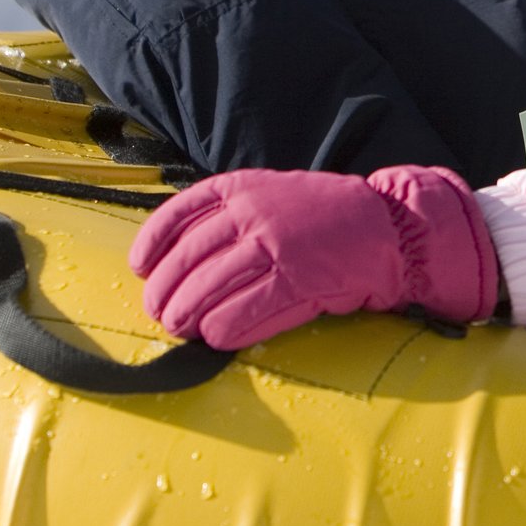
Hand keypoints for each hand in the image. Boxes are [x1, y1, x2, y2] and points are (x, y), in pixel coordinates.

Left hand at [129, 165, 498, 349]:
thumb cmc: (325, 215)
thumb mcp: (273, 194)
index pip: (176, 216)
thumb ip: (230, 215)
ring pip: (206, 292)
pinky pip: (242, 314)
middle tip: (162, 313)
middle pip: (185, 263)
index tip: (141, 268)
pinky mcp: (296, 282)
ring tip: (185, 329)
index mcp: (241, 188)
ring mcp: (275, 247)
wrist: (385, 227)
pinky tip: (218, 337)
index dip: (150, 247)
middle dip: (164, 295)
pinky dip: (222, 331)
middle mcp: (252, 214)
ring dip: (188, 318)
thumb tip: (177, 257)